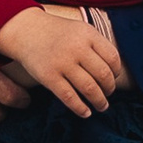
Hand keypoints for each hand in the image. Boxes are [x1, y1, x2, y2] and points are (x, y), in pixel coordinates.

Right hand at [0, 5, 123, 118]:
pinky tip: (86, 113)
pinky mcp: (48, 77)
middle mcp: (76, 48)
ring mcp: (62, 63)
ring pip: (89, 88)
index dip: (116, 72)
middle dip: (109, 89)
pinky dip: (80, 108)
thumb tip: (114, 74)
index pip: (112, 58)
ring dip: (99, 101)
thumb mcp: (80, 29)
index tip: (114, 78)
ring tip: (102, 106)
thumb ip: (97, 46)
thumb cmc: (58, 34)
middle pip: (103, 75)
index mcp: (88, 34)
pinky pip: (69, 97)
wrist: (26, 30)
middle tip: (108, 94)